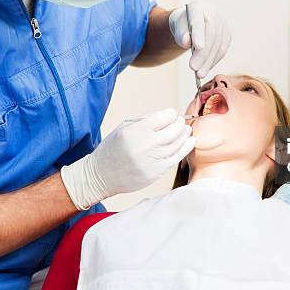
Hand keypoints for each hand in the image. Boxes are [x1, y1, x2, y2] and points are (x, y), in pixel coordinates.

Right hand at [60, 109, 194, 209]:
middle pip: (174, 130)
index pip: (163, 117)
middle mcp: (146, 145)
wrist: (101, 175)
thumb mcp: (124, 127)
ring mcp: (152, 160)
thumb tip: (167, 116)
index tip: (172, 114)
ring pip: (178, 144)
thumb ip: (146, 120)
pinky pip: (176, 158)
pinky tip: (189, 142)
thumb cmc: (112, 149)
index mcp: (136, 131)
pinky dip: (185, 149)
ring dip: (185, 135)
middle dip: (180, 123)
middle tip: (180, 122)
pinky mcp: (156, 173)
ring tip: (186, 131)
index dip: (171, 114)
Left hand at [168, 1, 230, 78]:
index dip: (199, 34)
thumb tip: (186, 42)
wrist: (191, 21)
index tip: (197, 47)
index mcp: (197, 6)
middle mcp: (213, 13)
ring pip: (219, 44)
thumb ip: (180, 34)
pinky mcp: (227, 35)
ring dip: (209, 61)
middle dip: (203, 54)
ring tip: (199, 74)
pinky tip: (206, 68)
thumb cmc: (182, 25)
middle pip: (211, 35)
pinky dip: (214, 61)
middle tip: (194, 69)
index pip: (199, 21)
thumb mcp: (176, 27)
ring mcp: (223, 24)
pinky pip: (222, 49)